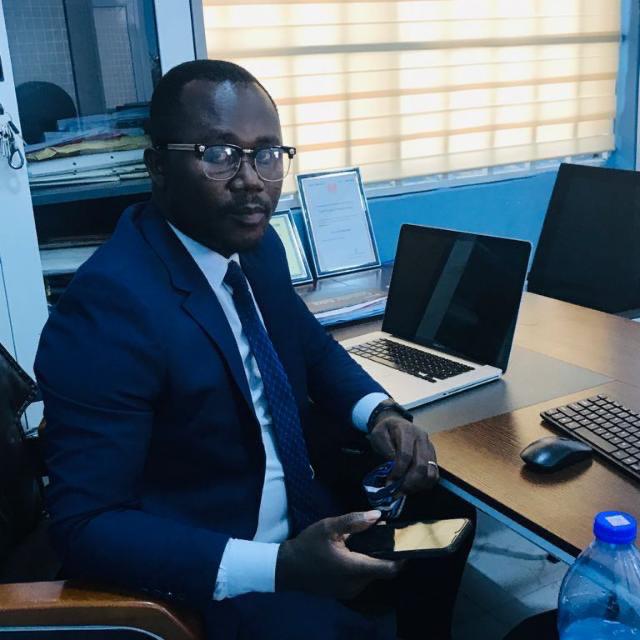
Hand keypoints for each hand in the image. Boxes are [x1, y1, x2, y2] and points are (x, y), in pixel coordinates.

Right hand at [275, 510, 399, 598]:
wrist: (287, 568)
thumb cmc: (308, 546)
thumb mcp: (329, 527)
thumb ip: (354, 521)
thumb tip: (378, 516)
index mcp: (354, 568)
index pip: (389, 569)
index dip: (401, 558)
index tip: (405, 544)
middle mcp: (356, 584)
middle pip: (380, 570)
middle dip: (383, 553)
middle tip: (377, 534)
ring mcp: (349, 591)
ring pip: (370, 575)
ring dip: (370, 560)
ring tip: (361, 542)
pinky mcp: (343, 593)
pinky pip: (360, 579)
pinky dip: (361, 567)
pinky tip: (350, 554)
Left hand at [368, 412, 438, 492]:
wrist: (396, 424)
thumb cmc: (386, 431)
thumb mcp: (378, 435)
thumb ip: (385, 449)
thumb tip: (393, 466)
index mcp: (407, 431)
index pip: (405, 454)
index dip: (398, 471)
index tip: (389, 482)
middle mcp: (422, 438)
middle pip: (420, 465)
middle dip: (408, 482)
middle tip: (397, 491)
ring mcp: (430, 448)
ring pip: (430, 473)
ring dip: (417, 486)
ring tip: (404, 490)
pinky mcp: (433, 457)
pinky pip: (434, 476)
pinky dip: (424, 485)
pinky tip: (412, 487)